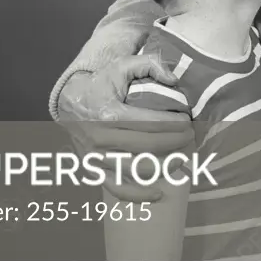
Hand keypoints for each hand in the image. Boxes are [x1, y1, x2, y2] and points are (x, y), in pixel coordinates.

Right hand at [57, 56, 195, 202]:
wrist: (70, 100)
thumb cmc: (102, 82)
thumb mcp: (124, 65)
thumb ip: (151, 64)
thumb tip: (175, 80)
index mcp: (110, 113)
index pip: (150, 123)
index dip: (173, 124)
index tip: (187, 120)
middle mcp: (101, 137)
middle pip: (147, 146)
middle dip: (174, 142)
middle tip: (190, 135)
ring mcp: (96, 156)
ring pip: (135, 169)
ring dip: (163, 167)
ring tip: (183, 158)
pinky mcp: (93, 169)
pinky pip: (115, 188)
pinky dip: (137, 195)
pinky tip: (158, 193)